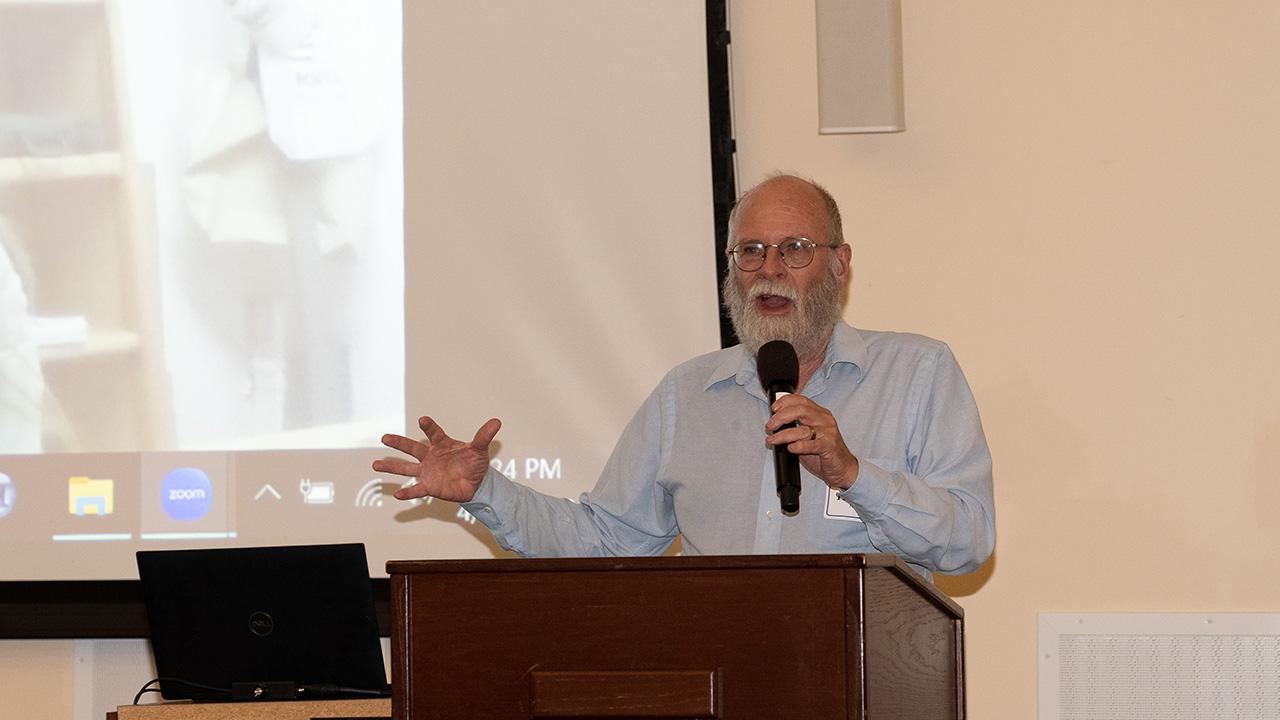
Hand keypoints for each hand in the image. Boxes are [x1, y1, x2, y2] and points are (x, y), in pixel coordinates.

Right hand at [373, 416, 500, 502]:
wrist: (476, 483)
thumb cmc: (474, 463)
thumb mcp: (480, 449)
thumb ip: (484, 436)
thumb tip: (497, 421)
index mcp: (442, 444)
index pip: (434, 433)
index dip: (429, 427)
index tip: (423, 420)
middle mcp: (431, 456)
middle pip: (412, 448)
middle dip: (399, 443)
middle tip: (384, 437)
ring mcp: (428, 472)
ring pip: (406, 468)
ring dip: (392, 467)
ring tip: (375, 465)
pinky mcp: (430, 486)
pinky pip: (416, 489)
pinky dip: (408, 492)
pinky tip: (397, 494)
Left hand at [764, 395, 859, 490]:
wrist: (842, 468)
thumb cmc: (824, 451)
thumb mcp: (809, 434)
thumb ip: (796, 426)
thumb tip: (775, 423)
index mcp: (819, 413)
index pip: (801, 400)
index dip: (785, 402)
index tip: (773, 409)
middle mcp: (824, 420)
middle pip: (800, 411)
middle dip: (781, 417)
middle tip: (770, 426)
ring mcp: (828, 433)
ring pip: (803, 429)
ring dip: (784, 434)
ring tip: (773, 440)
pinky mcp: (829, 447)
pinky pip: (812, 444)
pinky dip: (799, 446)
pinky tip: (791, 448)